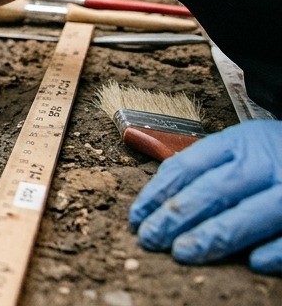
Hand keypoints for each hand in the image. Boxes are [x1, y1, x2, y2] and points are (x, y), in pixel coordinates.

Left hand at [129, 120, 281, 273]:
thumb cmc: (272, 152)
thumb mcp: (238, 144)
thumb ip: (204, 165)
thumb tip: (157, 198)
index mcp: (236, 143)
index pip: (187, 167)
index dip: (157, 193)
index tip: (137, 218)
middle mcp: (261, 164)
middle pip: (212, 190)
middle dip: (177, 217)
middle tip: (151, 239)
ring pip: (249, 213)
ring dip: (214, 235)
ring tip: (183, 252)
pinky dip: (275, 249)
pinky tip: (253, 261)